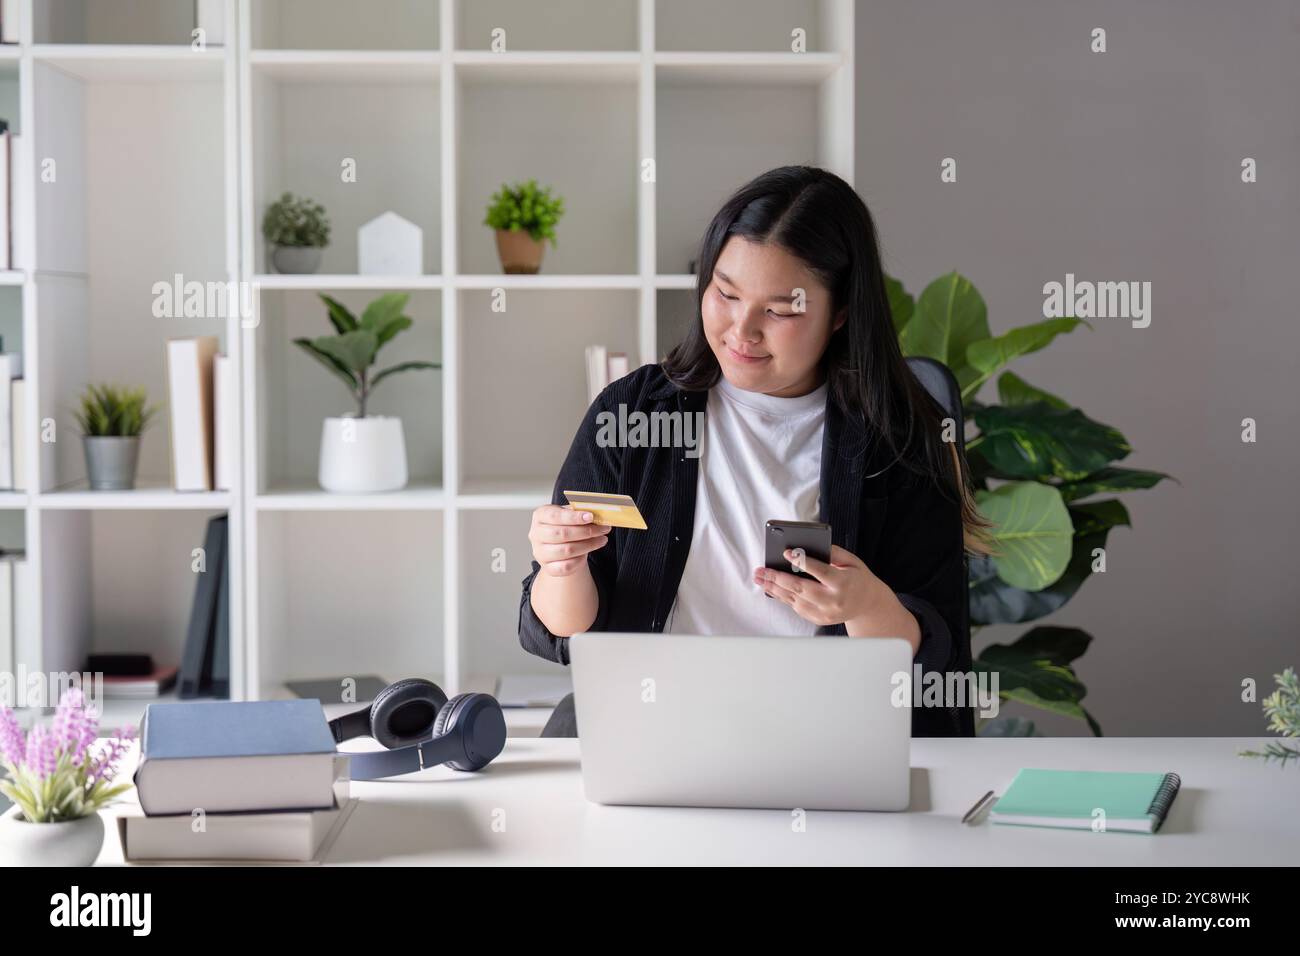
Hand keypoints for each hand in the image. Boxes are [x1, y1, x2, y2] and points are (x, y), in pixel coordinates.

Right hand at [529, 504, 610, 577]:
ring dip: (589, 545)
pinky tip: (588, 552)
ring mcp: (540, 552)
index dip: (574, 517)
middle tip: (603, 529)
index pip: (555, 516)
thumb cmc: (565, 525)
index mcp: (540, 516)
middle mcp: (536, 534)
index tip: (591, 516)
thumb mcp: (570, 514)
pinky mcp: (547, 567)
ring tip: (602, 539)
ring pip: (567, 550)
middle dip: (587, 531)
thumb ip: (579, 512)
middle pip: (562, 534)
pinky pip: (566, 567)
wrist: (559, 545)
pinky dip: (580, 560)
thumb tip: (596, 512)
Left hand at [752, 544, 886, 627]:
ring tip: (760, 578)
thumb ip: (832, 553)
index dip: (802, 562)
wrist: (868, 604)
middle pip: (801, 588)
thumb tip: (807, 546)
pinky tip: (773, 588)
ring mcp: (826, 612)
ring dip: (774, 588)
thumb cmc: (857, 578)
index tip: (787, 552)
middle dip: (778, 578)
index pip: (820, 571)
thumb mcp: (852, 561)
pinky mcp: (819, 619)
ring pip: (795, 600)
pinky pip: (797, 607)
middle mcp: (833, 600)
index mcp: (843, 582)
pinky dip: (784, 597)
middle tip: (762, 570)